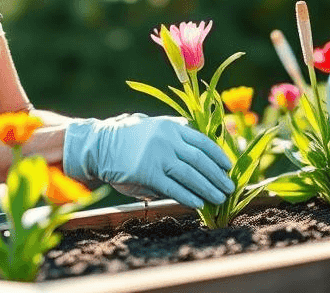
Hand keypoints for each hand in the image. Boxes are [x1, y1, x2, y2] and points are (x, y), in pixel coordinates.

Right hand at [63, 114, 234, 208]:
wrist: (100, 146)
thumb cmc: (130, 139)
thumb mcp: (155, 128)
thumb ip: (176, 138)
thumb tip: (202, 156)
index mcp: (172, 126)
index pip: (202, 141)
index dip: (218, 155)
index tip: (228, 167)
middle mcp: (167, 139)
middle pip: (200, 160)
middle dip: (217, 176)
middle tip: (229, 187)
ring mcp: (157, 155)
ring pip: (190, 175)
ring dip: (207, 188)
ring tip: (219, 198)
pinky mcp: (146, 172)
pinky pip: (173, 187)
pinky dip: (188, 196)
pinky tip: (198, 204)